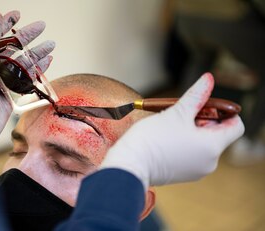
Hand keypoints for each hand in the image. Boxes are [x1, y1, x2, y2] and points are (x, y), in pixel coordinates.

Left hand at [0, 11, 54, 160]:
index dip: (8, 25)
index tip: (18, 15)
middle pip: (15, 49)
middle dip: (29, 37)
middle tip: (42, 27)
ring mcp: (5, 82)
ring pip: (25, 64)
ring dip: (38, 54)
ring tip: (51, 45)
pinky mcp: (14, 96)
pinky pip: (28, 81)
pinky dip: (38, 72)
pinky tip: (47, 63)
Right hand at [100, 73, 244, 187]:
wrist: (130, 164)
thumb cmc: (152, 139)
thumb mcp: (176, 112)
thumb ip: (196, 95)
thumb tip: (208, 79)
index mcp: (212, 146)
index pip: (236, 126)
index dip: (225, 112)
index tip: (206, 105)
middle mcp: (210, 162)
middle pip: (218, 134)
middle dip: (204, 120)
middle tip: (183, 113)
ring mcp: (197, 170)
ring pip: (204, 143)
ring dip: (193, 131)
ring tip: (172, 126)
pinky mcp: (184, 173)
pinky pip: (193, 154)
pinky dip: (186, 143)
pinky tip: (168, 138)